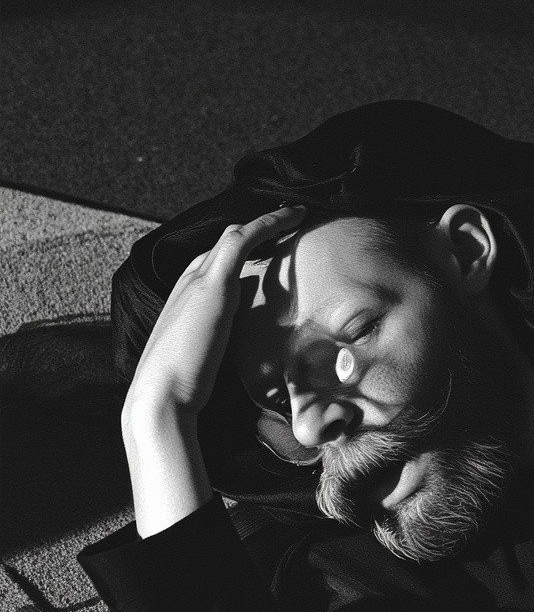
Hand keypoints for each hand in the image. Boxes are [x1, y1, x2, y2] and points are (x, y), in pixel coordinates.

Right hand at [123, 206, 305, 423]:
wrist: (160, 398)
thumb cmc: (182, 390)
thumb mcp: (205, 361)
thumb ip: (222, 348)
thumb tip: (250, 354)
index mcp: (185, 299)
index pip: (215, 262)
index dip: (244, 252)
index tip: (271, 247)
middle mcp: (188, 282)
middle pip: (225, 243)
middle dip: (257, 231)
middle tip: (289, 220)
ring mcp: (197, 280)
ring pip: (235, 235)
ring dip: (267, 222)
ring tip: (295, 213)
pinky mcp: (212, 285)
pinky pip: (242, 240)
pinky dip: (268, 224)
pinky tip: (291, 216)